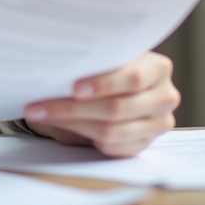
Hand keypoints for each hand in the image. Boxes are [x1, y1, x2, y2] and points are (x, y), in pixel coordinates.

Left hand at [23, 52, 179, 156]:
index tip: (74, 88)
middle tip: (40, 106)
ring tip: (41, 115)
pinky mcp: (144, 143)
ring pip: (110, 130)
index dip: (104, 84)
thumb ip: (93, 63)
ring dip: (71, 124)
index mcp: (158, 68)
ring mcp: (157, 123)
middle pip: (117, 108)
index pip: (133, 78)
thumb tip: (56, 69)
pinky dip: (82, 136)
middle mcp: (164, 96)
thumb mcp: (107, 58)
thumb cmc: (108, 66)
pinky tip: (59, 126)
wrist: (121, 85)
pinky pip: (112, 147)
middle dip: (74, 108)